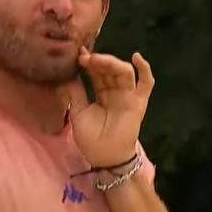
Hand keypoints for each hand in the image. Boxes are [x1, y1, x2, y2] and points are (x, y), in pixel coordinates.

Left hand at [59, 47, 154, 166]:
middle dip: (97, 61)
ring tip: (95, 59)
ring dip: (110, 62)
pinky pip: (146, 84)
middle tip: (84, 58)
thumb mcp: (78, 112)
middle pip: (109, 69)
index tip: (77, 55)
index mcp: (102, 93)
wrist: (104, 156)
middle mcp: (116, 91)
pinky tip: (136, 57)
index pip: (97, 72)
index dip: (88, 63)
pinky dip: (144, 69)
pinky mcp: (139, 102)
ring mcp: (129, 95)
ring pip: (123, 72)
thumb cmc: (91, 138)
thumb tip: (65, 75)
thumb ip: (74, 93)